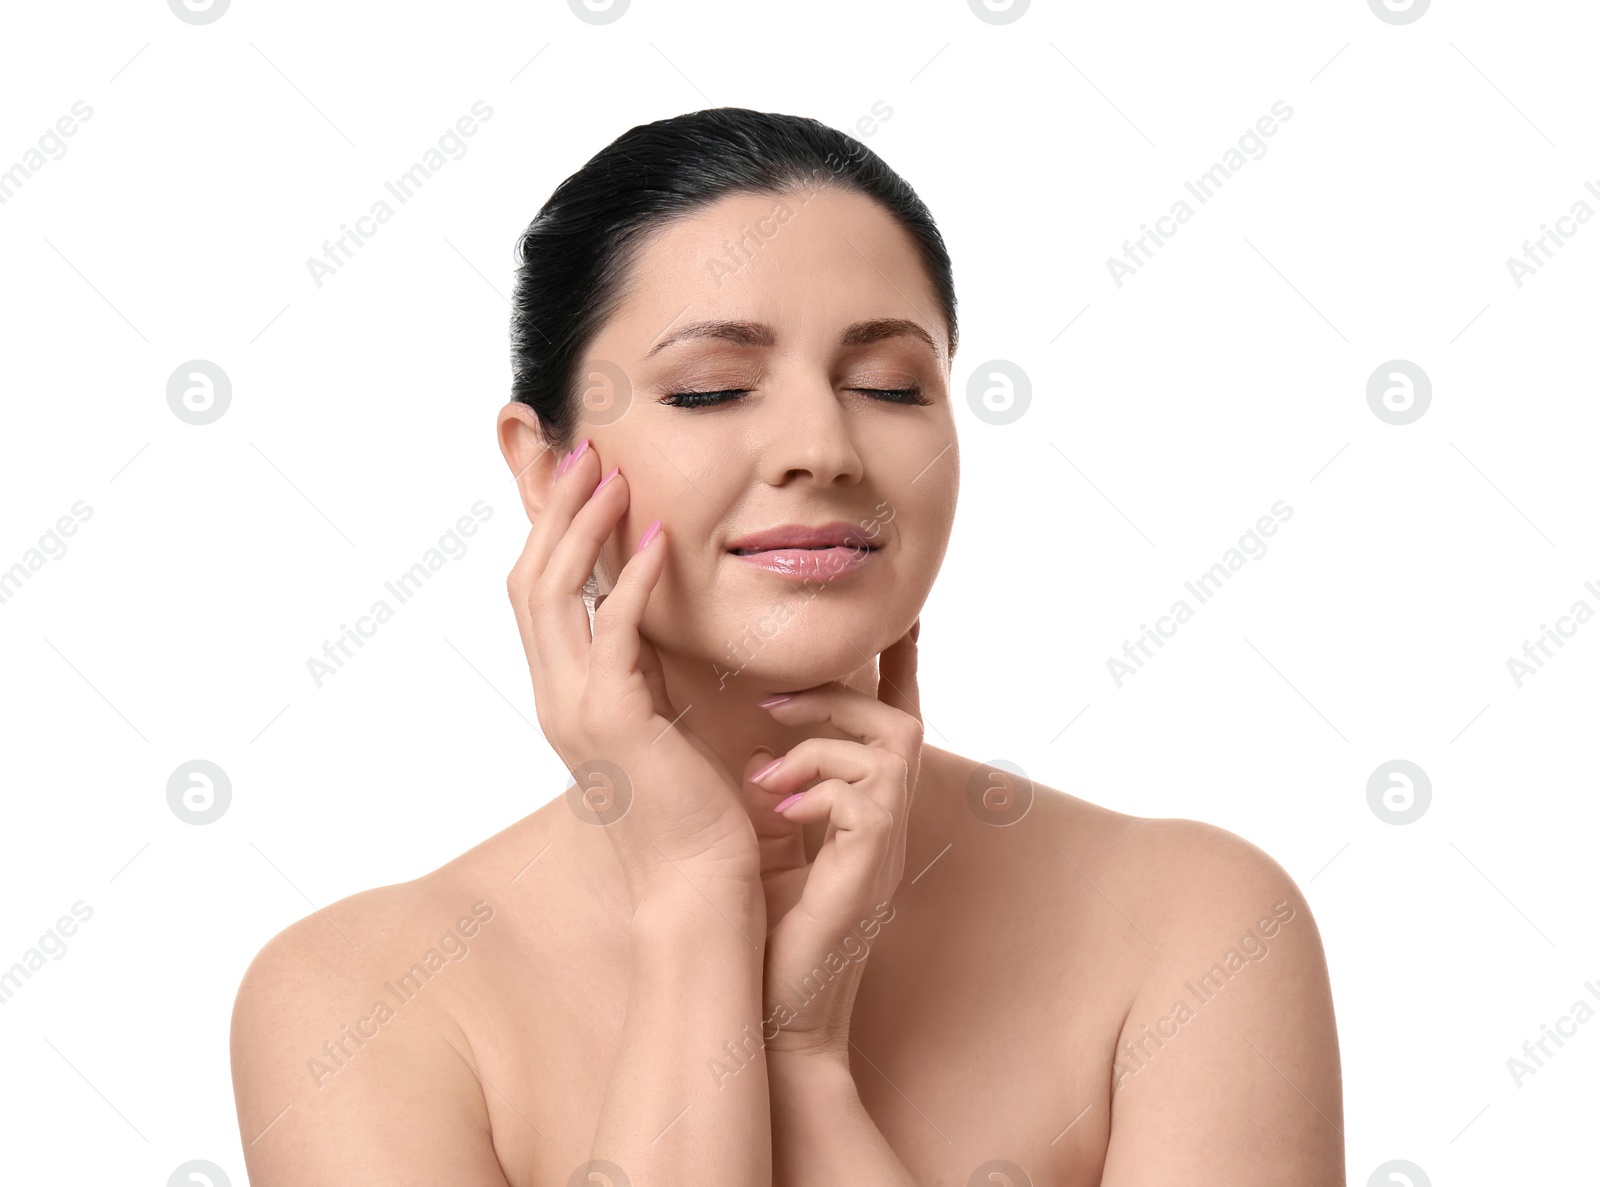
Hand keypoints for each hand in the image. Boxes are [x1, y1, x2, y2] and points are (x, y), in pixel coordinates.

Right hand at [507, 442, 762, 909]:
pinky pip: (612, 632)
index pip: (536, 595)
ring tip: (611, 474)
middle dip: (554, 511)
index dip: (549, 531)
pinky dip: (629, 580)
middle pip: (530, 582)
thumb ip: (642, 666)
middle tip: (584, 452)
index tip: (579, 476)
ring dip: (582, 529)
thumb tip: (644, 612)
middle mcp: (556, 698)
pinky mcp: (614, 722)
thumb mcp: (659, 718)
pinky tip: (656, 540)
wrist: (697, 884)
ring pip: (553, 597)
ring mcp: (576, 710)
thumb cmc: (692, 805)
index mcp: (564, 695)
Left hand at [745, 620, 921, 1059]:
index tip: (893, 613)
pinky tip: (774, 808)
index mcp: (860, 809)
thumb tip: (745, 747)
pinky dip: (818, 784)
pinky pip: (870, 788)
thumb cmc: (763, 931)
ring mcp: (886, 841)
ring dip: (821, 737)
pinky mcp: (872, 863)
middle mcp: (884, 819)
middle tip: (773, 697)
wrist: (771, 1014)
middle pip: (901, 715)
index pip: (886, 720)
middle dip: (842, 689)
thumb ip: (771, 791)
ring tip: (763, 769)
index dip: (894, 664)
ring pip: (892, 739)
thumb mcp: (763, 842)